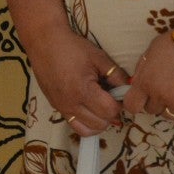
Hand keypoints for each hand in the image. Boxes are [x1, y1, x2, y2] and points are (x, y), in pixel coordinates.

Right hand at [24, 20, 126, 136]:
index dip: (119, 104)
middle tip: (110, 99)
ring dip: (99, 122)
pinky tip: (89, 110)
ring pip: (88, 130)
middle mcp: (70, 103)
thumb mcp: (98, 58)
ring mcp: (61, 107)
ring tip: (100, 106)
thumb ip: (117, 76)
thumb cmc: (72, 47)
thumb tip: (129, 90)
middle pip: (101, 123)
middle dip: (110, 114)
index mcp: (83, 90)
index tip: (118, 93)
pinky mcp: (56, 107)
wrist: (44, 42)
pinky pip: (74, 126)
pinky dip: (86, 123)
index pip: (110, 110)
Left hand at [120, 22, 173, 129]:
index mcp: (146, 82)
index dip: (134, 101)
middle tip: (164, 86)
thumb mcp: (152, 49)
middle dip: (154, 100)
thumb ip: (142, 69)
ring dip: (169, 106)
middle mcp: (161, 96)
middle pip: (150, 109)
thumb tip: (136, 83)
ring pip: (168, 115)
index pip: (131, 105)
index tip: (140, 96)